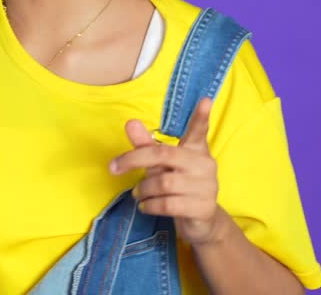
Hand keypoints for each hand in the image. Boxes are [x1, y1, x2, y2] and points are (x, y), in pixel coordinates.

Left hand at [109, 95, 224, 246]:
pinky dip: (149, 205)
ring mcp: (206, 187)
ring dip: (143, 189)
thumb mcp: (163, 165)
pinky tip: (144, 205)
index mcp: (196, 150)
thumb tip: (130, 122)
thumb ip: (147, 145)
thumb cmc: (180, 186)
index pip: (199, 131)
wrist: (201, 222)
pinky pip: (167, 205)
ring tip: (137, 193)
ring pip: (163, 184)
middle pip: (163, 155)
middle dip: (134, 159)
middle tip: (114, 167)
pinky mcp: (202, 208)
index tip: (205, 99)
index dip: (201, 116)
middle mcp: (204, 165)